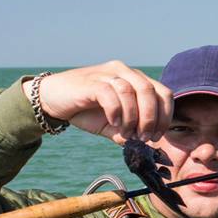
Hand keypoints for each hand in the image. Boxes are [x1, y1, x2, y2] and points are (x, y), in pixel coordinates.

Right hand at [22, 61, 173, 143]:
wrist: (53, 99)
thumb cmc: (85, 110)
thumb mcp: (112, 125)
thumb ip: (128, 132)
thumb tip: (144, 145)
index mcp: (136, 80)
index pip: (163, 93)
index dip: (165, 116)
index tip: (156, 136)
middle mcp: (125, 72)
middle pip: (151, 91)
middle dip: (151, 118)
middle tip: (143, 137)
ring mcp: (108, 73)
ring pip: (132, 91)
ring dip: (133, 117)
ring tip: (126, 133)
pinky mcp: (92, 81)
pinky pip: (110, 93)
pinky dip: (116, 111)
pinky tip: (113, 123)